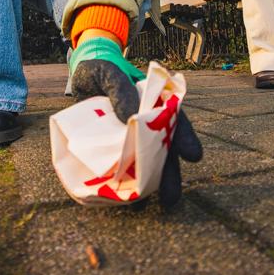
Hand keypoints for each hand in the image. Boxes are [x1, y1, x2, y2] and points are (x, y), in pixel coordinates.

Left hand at [70, 37, 202, 208]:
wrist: (80, 72)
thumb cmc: (101, 69)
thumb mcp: (109, 73)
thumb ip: (120, 91)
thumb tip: (131, 117)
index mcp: (154, 101)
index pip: (174, 120)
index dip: (184, 138)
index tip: (193, 156)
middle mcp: (146, 121)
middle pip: (163, 149)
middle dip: (169, 174)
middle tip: (172, 198)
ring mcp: (129, 135)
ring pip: (145, 162)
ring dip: (149, 184)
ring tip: (154, 205)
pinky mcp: (111, 145)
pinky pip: (120, 165)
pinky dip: (123, 181)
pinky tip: (126, 198)